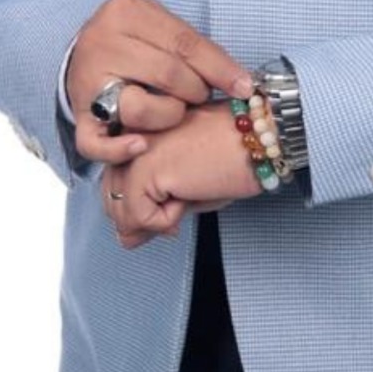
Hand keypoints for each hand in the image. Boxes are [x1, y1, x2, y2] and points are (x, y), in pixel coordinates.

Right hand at [66, 0, 254, 169]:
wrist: (83, 51)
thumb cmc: (135, 40)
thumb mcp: (159, 25)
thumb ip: (192, 46)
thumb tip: (239, 79)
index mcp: (126, 11)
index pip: (184, 42)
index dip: (219, 67)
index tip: (244, 86)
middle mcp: (102, 42)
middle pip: (167, 74)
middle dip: (196, 91)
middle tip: (201, 96)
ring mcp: (86, 80)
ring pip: (138, 108)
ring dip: (169, 115)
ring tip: (174, 108)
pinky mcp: (79, 115)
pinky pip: (95, 143)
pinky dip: (121, 149)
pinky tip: (142, 146)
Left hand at [103, 101, 263, 248]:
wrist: (260, 135)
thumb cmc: (233, 155)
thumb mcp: (186, 186)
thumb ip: (151, 208)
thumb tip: (125, 239)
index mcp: (140, 131)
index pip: (116, 182)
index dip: (140, 204)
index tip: (175, 203)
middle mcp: (129, 137)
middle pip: (112, 198)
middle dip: (141, 218)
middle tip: (179, 210)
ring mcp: (133, 151)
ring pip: (121, 212)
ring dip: (155, 219)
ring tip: (187, 198)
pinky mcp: (144, 168)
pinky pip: (139, 217)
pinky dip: (166, 221)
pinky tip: (189, 196)